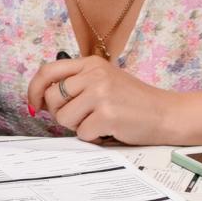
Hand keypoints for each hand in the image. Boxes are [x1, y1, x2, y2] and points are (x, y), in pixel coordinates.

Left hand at [25, 54, 176, 144]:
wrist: (167, 114)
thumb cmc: (134, 101)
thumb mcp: (105, 80)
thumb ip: (77, 84)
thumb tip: (41, 99)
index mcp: (91, 63)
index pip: (48, 71)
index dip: (34, 89)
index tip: (34, 104)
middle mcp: (95, 74)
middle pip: (53, 98)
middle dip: (61, 113)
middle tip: (82, 117)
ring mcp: (101, 94)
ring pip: (64, 117)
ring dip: (78, 126)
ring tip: (99, 121)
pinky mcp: (107, 115)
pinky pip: (82, 133)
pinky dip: (93, 137)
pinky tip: (110, 129)